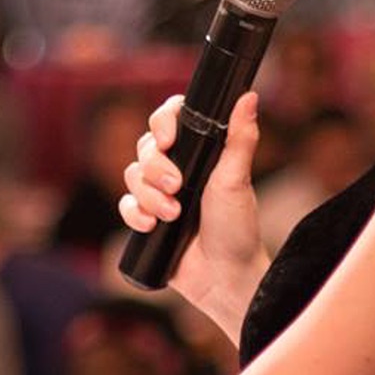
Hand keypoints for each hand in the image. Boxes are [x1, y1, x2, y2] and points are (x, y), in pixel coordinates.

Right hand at [120, 91, 266, 334]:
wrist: (224, 278)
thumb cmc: (238, 228)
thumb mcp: (237, 180)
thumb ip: (240, 138)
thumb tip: (248, 96)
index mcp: (200, 153)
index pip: (170, 120)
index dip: (162, 122)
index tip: (167, 137)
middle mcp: (177, 168)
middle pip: (146, 147)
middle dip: (156, 167)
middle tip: (177, 186)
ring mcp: (160, 193)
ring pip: (132, 175)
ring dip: (149, 194)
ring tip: (172, 214)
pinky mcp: (147, 218)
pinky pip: (126, 205)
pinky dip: (135, 213)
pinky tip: (152, 226)